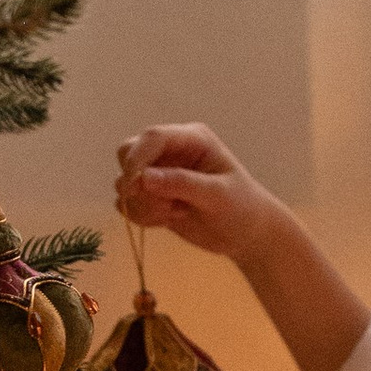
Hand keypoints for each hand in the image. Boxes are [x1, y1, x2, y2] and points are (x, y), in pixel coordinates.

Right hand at [115, 123, 276, 265]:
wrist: (246, 234)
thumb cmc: (242, 207)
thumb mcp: (218, 194)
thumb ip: (182, 183)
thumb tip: (144, 178)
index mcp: (190, 139)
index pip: (153, 137)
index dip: (138, 157)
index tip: (134, 184)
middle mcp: (170, 152)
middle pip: (128, 152)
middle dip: (133, 181)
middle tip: (159, 204)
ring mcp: (158, 174)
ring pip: (125, 182)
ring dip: (144, 204)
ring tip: (176, 212)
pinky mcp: (152, 196)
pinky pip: (129, 204)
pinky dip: (143, 216)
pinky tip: (170, 219)